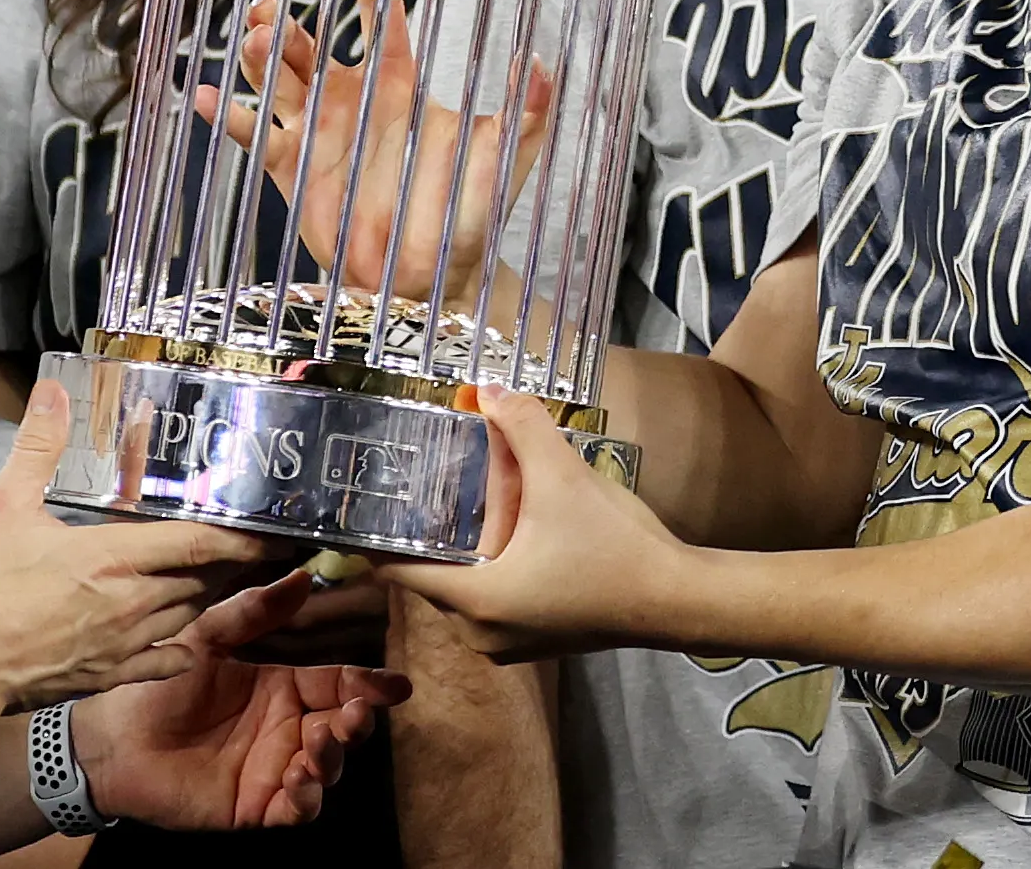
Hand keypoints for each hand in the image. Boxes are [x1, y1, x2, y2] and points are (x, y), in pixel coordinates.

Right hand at [0, 382, 278, 704]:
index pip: (199, 544)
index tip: (275, 528)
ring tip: (231, 574)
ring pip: (190, 615)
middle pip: (205, 579)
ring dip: (212, 593)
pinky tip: (187, 643)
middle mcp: (134, 603)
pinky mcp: (110, 674)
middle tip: (261, 542)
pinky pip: (163, 661)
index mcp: (115, 559)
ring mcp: (126, 644)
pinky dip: (181, 647)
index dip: (243, 537)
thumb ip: (37, 448)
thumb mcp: (4, 506)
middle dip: (236, 561)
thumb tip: (54, 391)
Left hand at [75, 569, 408, 828]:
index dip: (368, 685)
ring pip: (326, 769)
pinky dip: (306, 798)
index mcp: (280, 688)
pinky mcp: (254, 808)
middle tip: (356, 714)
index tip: (395, 686)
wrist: (112, 740)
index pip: (336, 684)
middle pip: (340, 728)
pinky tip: (297, 779)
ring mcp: (272, 770)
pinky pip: (295, 810)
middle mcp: (284, 730)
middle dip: (357, 722)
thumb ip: (253, 612)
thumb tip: (302, 576)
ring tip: (318, 742)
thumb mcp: (205, 639)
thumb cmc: (157, 685)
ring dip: (333, 758)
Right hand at [202, 0, 553, 301]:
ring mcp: (316, 130)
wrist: (432, 276)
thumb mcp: (506, 157)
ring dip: (259, 56)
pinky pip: (252, 135)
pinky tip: (201, 97)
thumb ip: (527, 111)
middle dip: (286, 19)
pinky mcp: (291, 168)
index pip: (378, 12)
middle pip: (309, 42)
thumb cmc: (469, 211)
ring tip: (252, 39)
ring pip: (277, 79)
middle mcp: (349, 97)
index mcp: (395, 82)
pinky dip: (225, 115)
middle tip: (269, 6)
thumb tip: (540, 61)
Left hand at [376, 386, 699, 662]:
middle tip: (423, 478)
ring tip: (473, 490)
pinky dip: (497, 559)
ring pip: (468, 582)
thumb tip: (490, 388)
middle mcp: (481, 632)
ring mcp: (510, 642)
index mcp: (475, 602)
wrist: (678, 599)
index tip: (352, 507)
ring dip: (473, 540)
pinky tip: (517, 519)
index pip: (397, 572)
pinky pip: (495, 595)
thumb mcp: (562, 476)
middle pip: (435, 571)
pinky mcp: (537, 638)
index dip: (370, 539)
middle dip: (437, 524)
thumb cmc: (615, 546)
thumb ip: (522, 427)